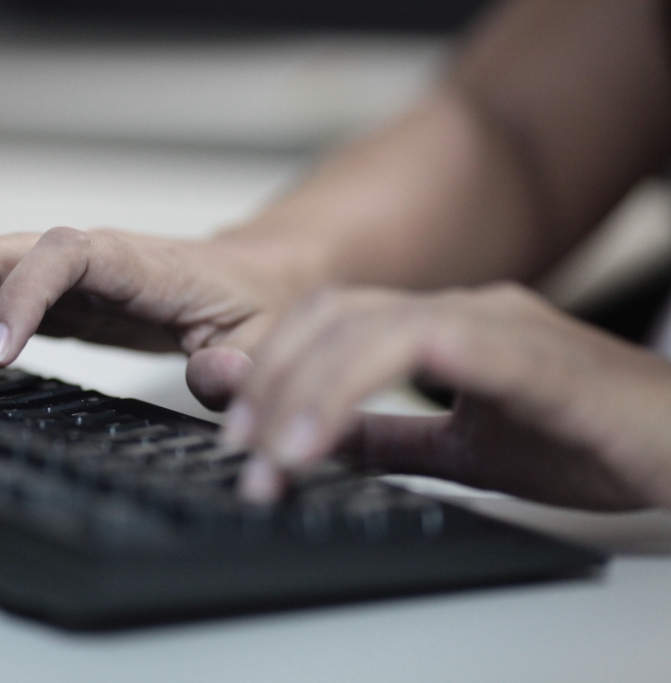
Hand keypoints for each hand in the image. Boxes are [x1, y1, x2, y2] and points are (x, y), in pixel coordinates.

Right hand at [0, 228, 305, 406]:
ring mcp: (59, 273)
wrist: (255, 277)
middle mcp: (85, 256)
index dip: (21, 300)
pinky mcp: (47, 295)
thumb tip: (209, 377)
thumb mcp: (264, 339)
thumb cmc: (258, 306)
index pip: (59, 257)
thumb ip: (239, 364)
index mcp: (136, 262)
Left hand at [223, 283, 670, 509]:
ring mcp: (489, 320)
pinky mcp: (522, 349)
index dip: (272, 371)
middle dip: (270, 381)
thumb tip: (318, 441)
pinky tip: (320, 437)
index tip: (241, 436)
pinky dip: (354, 386)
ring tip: (272, 457)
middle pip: (330, 315)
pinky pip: (423, 344)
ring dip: (300, 389)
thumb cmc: (590, 438)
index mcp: (439, 326)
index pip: (330, 323)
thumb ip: (390, 437)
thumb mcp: (465, 448)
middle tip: (242, 450)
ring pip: (362, 324)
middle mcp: (457, 309)